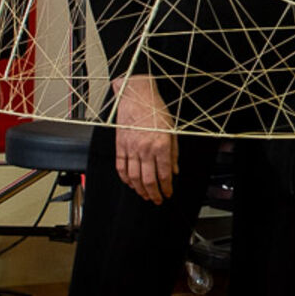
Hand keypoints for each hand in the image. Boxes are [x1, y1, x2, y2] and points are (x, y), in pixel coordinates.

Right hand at [113, 75, 176, 203]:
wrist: (136, 95)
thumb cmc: (155, 109)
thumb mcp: (172, 129)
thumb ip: (173, 153)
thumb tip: (174, 171)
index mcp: (161, 144)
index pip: (164, 174)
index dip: (167, 188)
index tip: (168, 194)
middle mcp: (145, 148)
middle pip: (148, 180)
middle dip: (154, 194)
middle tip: (157, 200)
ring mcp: (130, 148)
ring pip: (134, 177)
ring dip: (140, 190)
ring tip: (145, 195)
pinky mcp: (119, 146)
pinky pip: (120, 167)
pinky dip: (125, 179)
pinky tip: (130, 184)